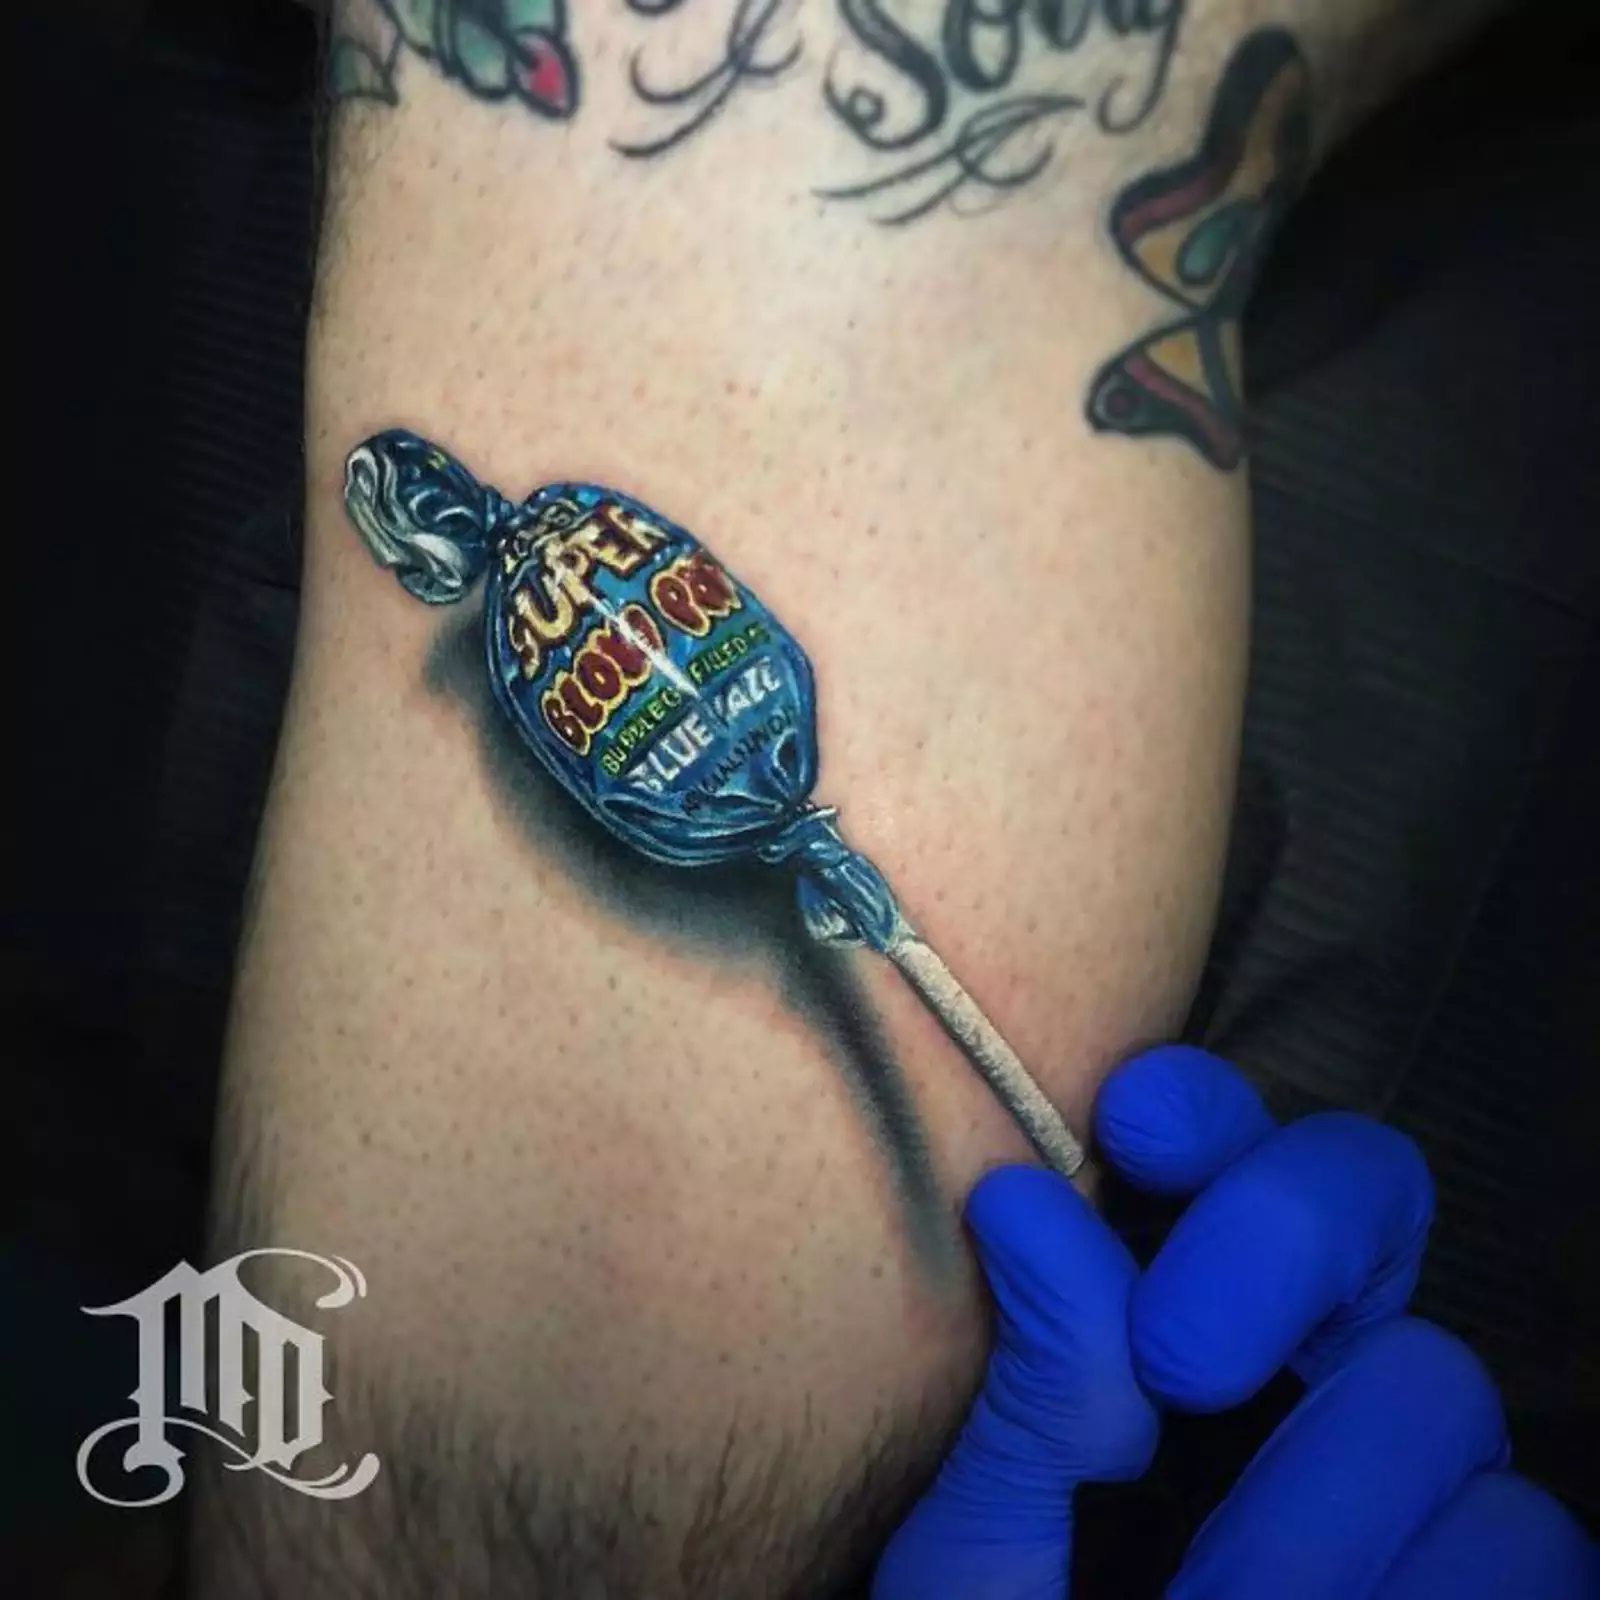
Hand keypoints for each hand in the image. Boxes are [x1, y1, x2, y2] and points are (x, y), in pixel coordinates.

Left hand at [874, 1046, 1596, 1598]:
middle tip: (1173, 1364)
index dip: (1206, 1107)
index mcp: (1180, 1319)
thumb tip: (1023, 1199)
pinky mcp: (1491, 1571)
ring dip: (1314, 1506)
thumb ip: (1024, 1398)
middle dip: (1272, 1240)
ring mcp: (1416, 1470)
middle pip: (1366, 1189)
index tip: (1128, 1126)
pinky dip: (1415, 1593)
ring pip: (1434, 1385)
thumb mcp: (984, 1550)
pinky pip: (1520, 1537)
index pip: (1230, 1148)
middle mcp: (1309, 1367)